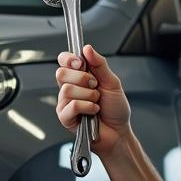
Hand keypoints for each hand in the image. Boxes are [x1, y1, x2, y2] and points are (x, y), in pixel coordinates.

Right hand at [55, 43, 131, 158]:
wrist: (118, 132)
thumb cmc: (115, 109)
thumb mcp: (112, 82)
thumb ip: (100, 64)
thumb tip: (87, 48)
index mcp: (79, 77)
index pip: (64, 60)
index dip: (69, 59)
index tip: (81, 63)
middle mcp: (69, 88)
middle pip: (61, 73)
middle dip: (82, 79)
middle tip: (95, 87)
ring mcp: (65, 103)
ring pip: (67, 90)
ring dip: (88, 95)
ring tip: (96, 102)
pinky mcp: (65, 117)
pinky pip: (72, 105)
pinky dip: (87, 107)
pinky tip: (93, 112)